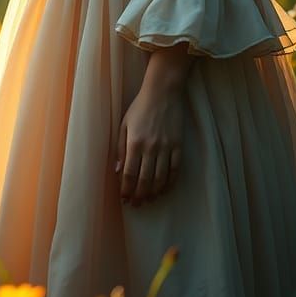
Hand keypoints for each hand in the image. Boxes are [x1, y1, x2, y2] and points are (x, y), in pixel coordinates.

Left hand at [115, 82, 184, 205]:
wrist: (163, 92)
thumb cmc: (140, 107)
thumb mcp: (124, 124)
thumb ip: (120, 148)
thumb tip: (118, 171)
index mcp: (134, 142)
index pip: (130, 173)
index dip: (127, 189)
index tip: (124, 199)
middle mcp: (150, 147)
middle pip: (145, 180)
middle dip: (139, 195)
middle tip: (136, 204)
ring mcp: (166, 147)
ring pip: (160, 178)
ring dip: (154, 193)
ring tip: (148, 200)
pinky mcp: (178, 146)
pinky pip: (175, 170)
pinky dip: (169, 183)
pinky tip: (164, 190)